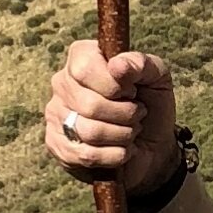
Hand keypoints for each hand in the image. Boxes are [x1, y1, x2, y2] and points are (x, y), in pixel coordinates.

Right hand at [43, 38, 179, 195]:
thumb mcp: (157, 78)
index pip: (85, 68)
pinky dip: (115, 155)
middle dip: (125, 114)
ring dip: (123, 135)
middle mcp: (62, 82)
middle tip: (137, 114)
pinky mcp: (58, 145)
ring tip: (131, 131)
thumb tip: (116, 65)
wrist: (153, 145)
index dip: (115, 85)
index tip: (132, 91)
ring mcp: (55, 115)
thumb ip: (141, 64)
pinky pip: (86, 155)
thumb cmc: (151, 104)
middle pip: (89, 105)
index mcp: (82, 57)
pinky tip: (123, 149)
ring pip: (89, 132)